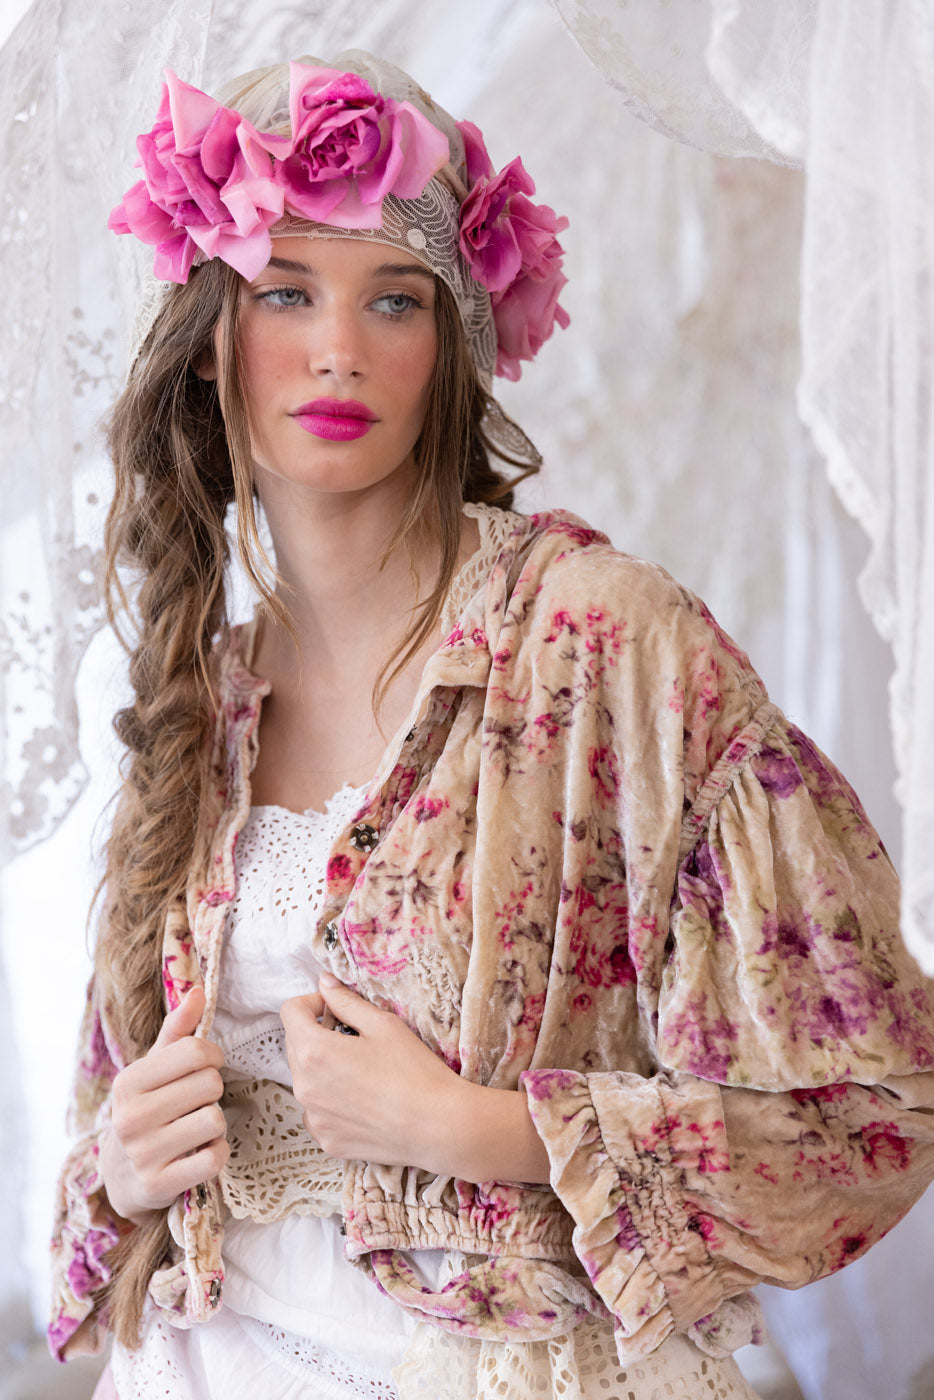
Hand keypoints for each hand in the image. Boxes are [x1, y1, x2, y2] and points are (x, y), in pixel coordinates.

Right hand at [100, 986, 228, 1224]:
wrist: (121, 1174)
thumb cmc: (146, 1109)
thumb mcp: (153, 1069)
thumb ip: (177, 1030)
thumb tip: (197, 990)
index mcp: (129, 1081)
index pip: (196, 1051)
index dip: (213, 1056)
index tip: (207, 1067)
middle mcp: (131, 1117)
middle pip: (210, 1084)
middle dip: (213, 1090)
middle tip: (198, 1101)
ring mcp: (143, 1154)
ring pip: (215, 1120)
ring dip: (216, 1123)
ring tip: (196, 1126)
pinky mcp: (160, 1184)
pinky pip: (214, 1158)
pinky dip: (216, 1153)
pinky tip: (199, 1152)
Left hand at [280, 974, 550, 1184]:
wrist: (437, 1126)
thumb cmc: (414, 1070)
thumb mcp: (383, 1025)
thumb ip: (346, 1001)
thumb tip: (324, 983)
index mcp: (314, 1051)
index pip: (290, 1012)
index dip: (313, 1003)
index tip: (336, 1009)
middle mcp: (304, 1087)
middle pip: (295, 1045)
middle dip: (318, 1034)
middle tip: (355, 1038)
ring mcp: (314, 1118)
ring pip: (306, 1080)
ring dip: (323, 1069)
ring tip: (362, 1073)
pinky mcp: (327, 1141)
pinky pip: (318, 1111)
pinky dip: (332, 1102)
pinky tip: (364, 1102)